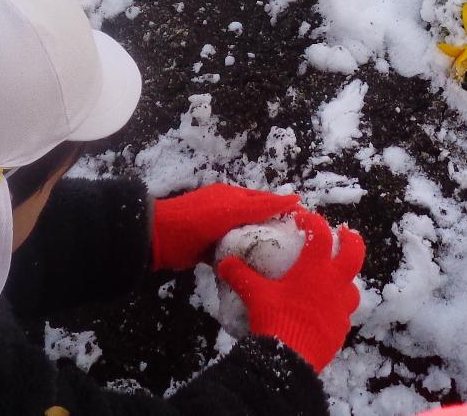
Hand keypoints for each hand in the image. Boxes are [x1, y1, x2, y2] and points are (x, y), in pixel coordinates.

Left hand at [151, 184, 302, 270]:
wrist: (159, 239)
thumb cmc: (196, 220)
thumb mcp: (231, 210)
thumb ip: (260, 206)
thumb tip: (293, 198)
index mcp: (233, 197)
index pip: (266, 200)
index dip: (284, 207)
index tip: (307, 219)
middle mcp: (227, 210)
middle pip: (257, 219)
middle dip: (275, 228)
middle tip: (299, 243)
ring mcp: (218, 230)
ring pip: (245, 237)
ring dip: (259, 245)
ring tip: (283, 259)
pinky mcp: (210, 249)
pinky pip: (232, 252)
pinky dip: (243, 258)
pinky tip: (257, 269)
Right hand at [216, 208, 363, 372]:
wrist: (289, 361)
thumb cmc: (274, 320)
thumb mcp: (254, 294)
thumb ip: (239, 275)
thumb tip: (224, 262)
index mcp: (315, 269)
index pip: (320, 234)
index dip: (313, 221)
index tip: (303, 218)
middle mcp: (334, 284)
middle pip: (354, 253)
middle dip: (351, 239)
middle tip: (343, 233)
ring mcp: (341, 308)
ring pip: (352, 286)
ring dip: (345, 278)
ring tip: (333, 278)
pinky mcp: (341, 329)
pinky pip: (344, 313)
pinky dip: (336, 307)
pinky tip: (324, 311)